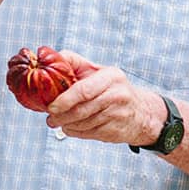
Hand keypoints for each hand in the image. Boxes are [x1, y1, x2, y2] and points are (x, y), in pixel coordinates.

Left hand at [44, 50, 164, 146]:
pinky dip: (75, 132)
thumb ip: (73, 62)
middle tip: (50, 118)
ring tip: (58, 122)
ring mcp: (118, 115)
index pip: (83, 90)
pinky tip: (71, 127)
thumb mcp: (97, 71)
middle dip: (61, 116)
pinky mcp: (116, 131)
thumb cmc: (112, 88)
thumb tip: (46, 56)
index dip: (64, 100)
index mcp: (111, 77)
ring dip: (66, 125)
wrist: (141, 112)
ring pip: (83, 124)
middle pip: (81, 110)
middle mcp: (117, 95)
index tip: (51, 107)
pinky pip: (88, 134)